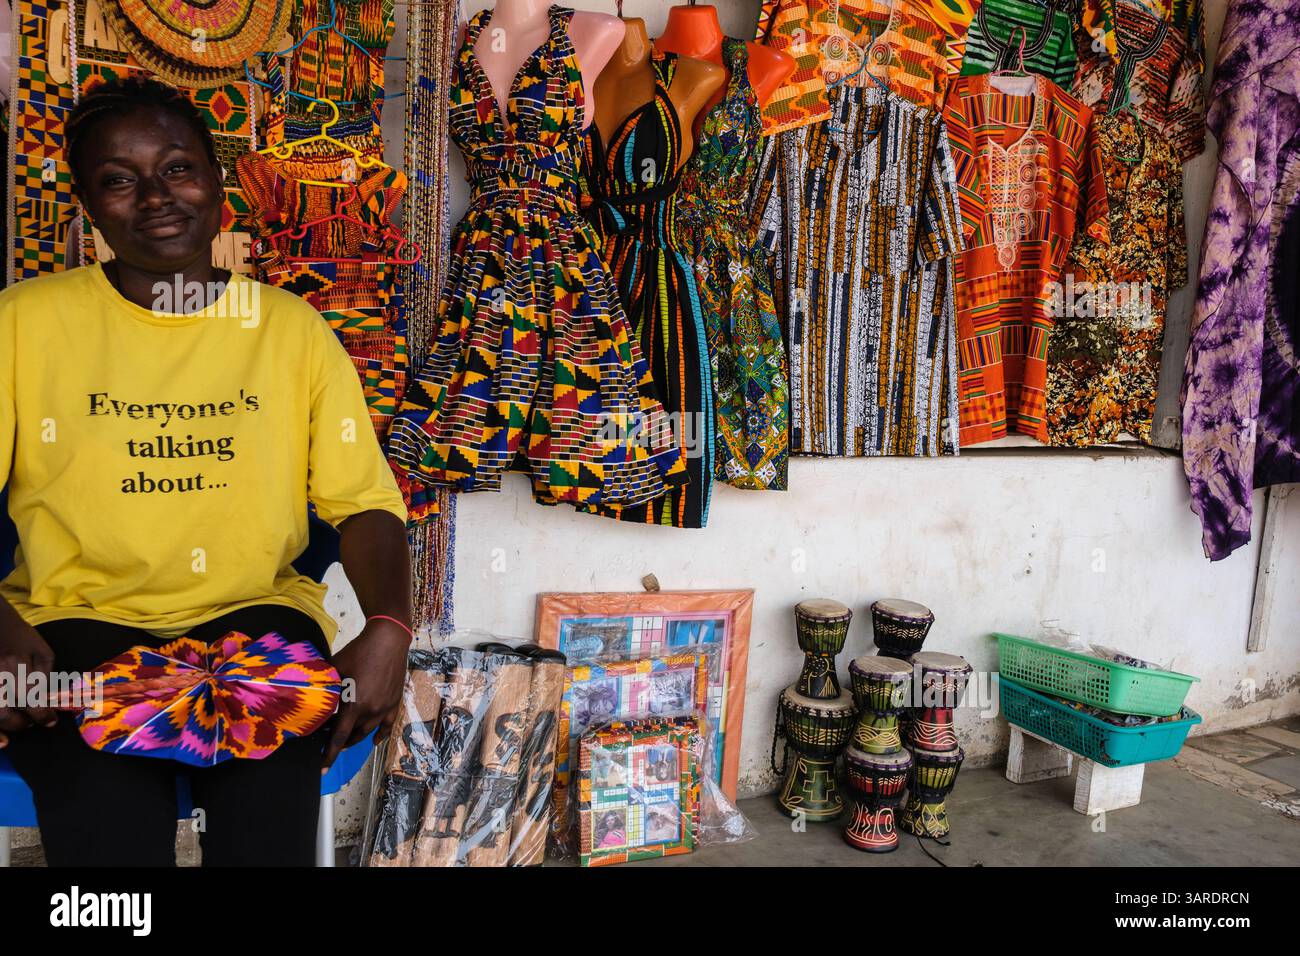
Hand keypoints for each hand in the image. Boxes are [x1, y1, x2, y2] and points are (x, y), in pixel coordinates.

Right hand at [0, 616, 56, 736]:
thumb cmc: (20, 636)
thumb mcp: (42, 651)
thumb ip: (45, 676)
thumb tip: (44, 700)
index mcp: (16, 664)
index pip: (30, 697)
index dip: (41, 714)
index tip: (50, 722)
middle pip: (5, 711)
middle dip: (21, 723)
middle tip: (32, 723)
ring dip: (5, 726)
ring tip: (19, 726)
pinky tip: (1, 740)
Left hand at [322, 618, 409, 771]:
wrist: (388, 640)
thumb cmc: (359, 652)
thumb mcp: (335, 668)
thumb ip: (325, 686)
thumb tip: (311, 695)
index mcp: (355, 704)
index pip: (339, 737)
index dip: (329, 755)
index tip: (322, 769)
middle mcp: (372, 711)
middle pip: (353, 736)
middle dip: (339, 742)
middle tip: (326, 739)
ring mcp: (386, 708)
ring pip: (368, 732)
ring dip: (355, 738)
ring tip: (345, 736)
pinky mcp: (395, 702)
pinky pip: (388, 725)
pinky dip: (380, 735)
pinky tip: (374, 740)